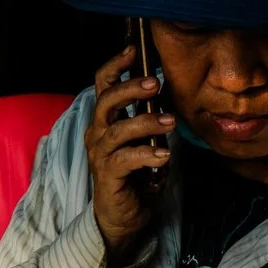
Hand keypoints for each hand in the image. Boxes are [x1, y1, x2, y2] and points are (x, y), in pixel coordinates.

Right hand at [86, 46, 173, 260]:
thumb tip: (170, 98)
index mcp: (105, 121)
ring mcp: (100, 155)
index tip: (134, 50)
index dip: (116, 65)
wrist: (122, 218)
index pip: (103, 85)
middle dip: (131, 88)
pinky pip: (125, 159)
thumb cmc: (135, 177)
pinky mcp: (107, 175)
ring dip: (145, 122)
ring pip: (118, 129)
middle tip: (156, 83)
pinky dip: (146, 154)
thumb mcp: (145, 142)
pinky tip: (164, 155)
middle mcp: (98, 134)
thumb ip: (150, 121)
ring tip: (170, 122)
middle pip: (107, 100)